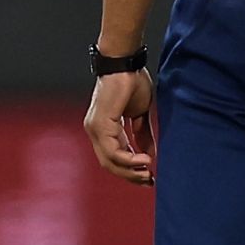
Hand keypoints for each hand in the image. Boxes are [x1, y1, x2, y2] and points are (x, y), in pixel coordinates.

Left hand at [84, 69, 155, 186]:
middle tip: (149, 181)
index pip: (113, 157)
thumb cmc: (132, 82)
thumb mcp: (140, 114)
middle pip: (109, 164)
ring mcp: (95, 128)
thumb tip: (149, 155)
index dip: (130, 170)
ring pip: (110, 161)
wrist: (125, 63)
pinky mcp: (101, 124)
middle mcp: (95, 131)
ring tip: (148, 173)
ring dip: (130, 171)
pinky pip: (113, 150)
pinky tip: (145, 160)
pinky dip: (129, 159)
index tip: (148, 177)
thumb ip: (142, 134)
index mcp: (103, 129)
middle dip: (130, 176)